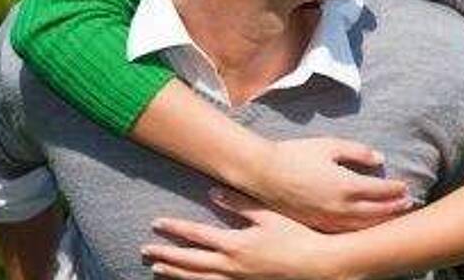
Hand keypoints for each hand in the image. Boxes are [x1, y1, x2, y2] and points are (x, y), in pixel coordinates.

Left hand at [143, 189, 345, 279]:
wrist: (317, 266)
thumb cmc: (295, 236)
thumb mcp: (268, 215)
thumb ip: (239, 203)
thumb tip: (212, 192)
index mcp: (235, 244)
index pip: (196, 235)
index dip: (174, 229)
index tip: (156, 223)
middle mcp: (231, 266)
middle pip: (189, 261)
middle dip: (166, 254)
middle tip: (145, 250)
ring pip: (198, 279)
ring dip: (175, 274)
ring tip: (158, 269)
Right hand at [252, 138, 410, 231]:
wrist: (263, 173)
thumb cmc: (295, 154)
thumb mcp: (329, 145)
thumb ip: (357, 152)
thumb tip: (380, 158)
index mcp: (346, 185)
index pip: (380, 190)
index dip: (395, 189)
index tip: (406, 186)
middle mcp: (340, 207)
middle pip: (376, 212)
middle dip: (394, 208)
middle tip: (408, 204)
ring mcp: (328, 219)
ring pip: (363, 226)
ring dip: (381, 221)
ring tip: (392, 216)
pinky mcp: (316, 225)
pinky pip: (345, 231)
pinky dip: (361, 229)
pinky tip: (365, 226)